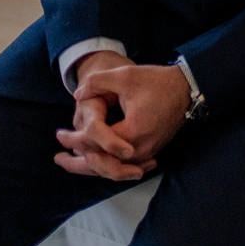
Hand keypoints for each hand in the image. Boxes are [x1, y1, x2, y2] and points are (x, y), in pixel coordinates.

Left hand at [52, 53, 186, 179]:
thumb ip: (98, 82)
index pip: (97, 144)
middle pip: (103, 165)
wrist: (187, 89)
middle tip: (58, 157)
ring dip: (91, 167)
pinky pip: (125, 166)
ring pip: (114, 169)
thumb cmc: (157, 82)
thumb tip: (77, 94)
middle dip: (78, 163)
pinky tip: (95, 162)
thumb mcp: (126, 75)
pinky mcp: (151, 152)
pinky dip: (107, 166)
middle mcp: (140, 148)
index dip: (75, 140)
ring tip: (70, 163)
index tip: (59, 135)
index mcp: (132, 131)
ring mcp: (147, 152)